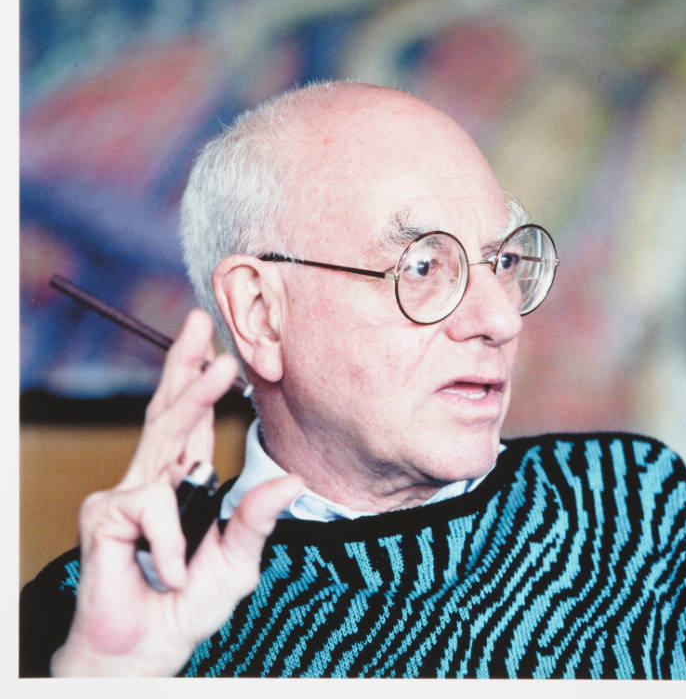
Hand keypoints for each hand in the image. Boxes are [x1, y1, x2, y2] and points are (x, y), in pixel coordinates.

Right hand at [50, 309, 301, 675]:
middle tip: (201, 321)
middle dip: (185, 362)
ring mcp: (127, 494)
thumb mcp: (237, 559)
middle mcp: (155, 479)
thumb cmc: (188, 604)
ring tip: (222, 365)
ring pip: (163, 433)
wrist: (146, 650)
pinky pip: (151, 509)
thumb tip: (293, 479)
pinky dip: (170, 543)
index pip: (193, 424)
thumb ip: (256, 519)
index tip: (218, 347)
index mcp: (184, 482)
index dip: (202, 383)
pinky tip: (174, 570)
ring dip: (193, 395)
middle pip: (169, 410)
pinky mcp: (106, 517)